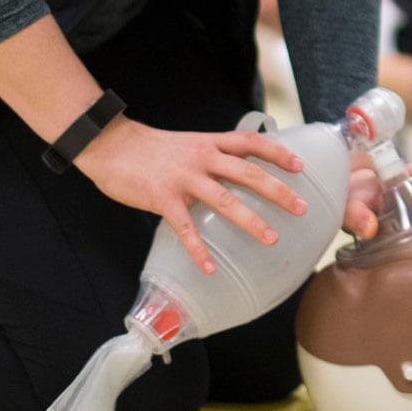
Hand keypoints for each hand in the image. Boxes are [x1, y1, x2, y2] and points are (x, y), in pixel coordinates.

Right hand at [75, 119, 306, 273]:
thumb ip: (212, 154)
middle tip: (301, 209)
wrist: (109, 143)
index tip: (300, 167)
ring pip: (224, 200)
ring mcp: (183, 177)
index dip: (277, 153)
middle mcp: (202, 157)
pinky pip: (185, 228)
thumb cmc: (150, 148)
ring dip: (250, 221)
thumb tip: (237, 170)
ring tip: (271, 239)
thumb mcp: (189, 142)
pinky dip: (198, 250)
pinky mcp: (163, 197)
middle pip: (248, 173)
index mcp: (209, 143)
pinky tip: (210, 268)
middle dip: (278, 191)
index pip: (251, 143)